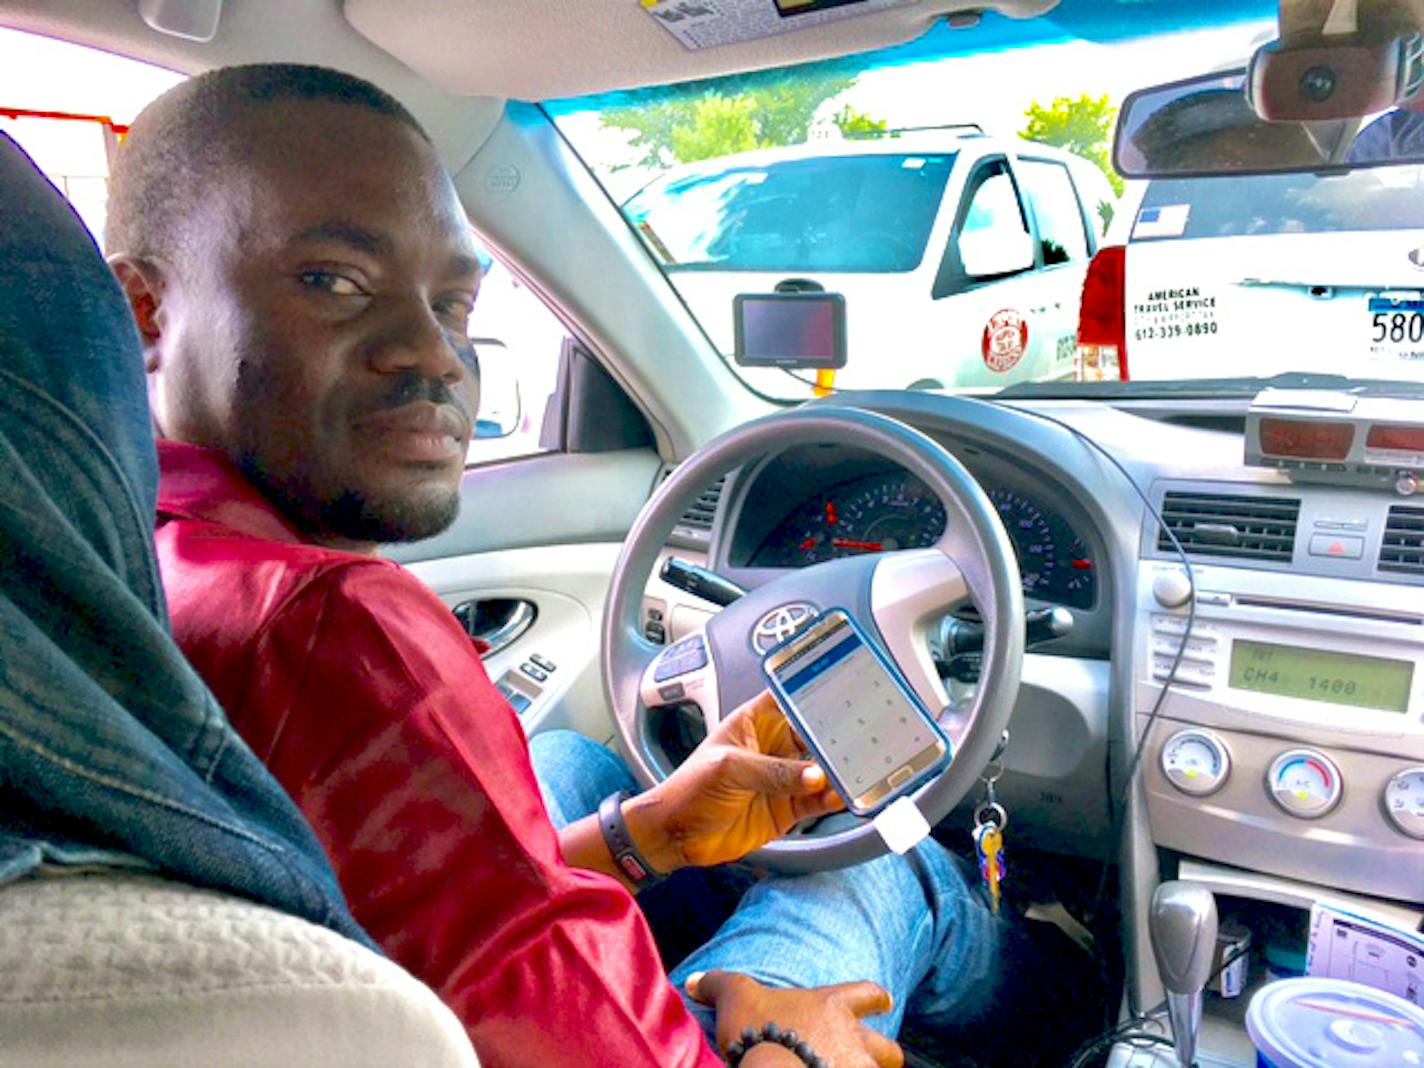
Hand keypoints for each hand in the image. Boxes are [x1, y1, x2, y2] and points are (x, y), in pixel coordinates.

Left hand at [624, 690, 843, 871]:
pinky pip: (818, 800)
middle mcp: (774, 746)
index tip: (845, 684)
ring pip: (822, 768)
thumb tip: (814, 775)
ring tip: (861, 769)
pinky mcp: (787, 808)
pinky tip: (842, 796)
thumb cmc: (689, 789)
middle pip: (815, 733)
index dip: (814, 688)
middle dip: (838, 734)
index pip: (790, 696)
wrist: (676, 835)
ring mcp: (783, 777)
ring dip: (840, 769)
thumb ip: (772, 770)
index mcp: (756, 722)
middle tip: (866, 734)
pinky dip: (833, 798)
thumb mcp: (728, 769)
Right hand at [687, 970, 903, 1067]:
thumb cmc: (759, 1030)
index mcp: (833, 1005)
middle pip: (889, 1047)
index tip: (882, 1002)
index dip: (874, 998)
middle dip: (882, 1053)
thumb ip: (718, 984)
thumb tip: (694, 979)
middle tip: (867, 1058)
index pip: (867, 993)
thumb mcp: (736, 997)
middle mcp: (853, 1037)